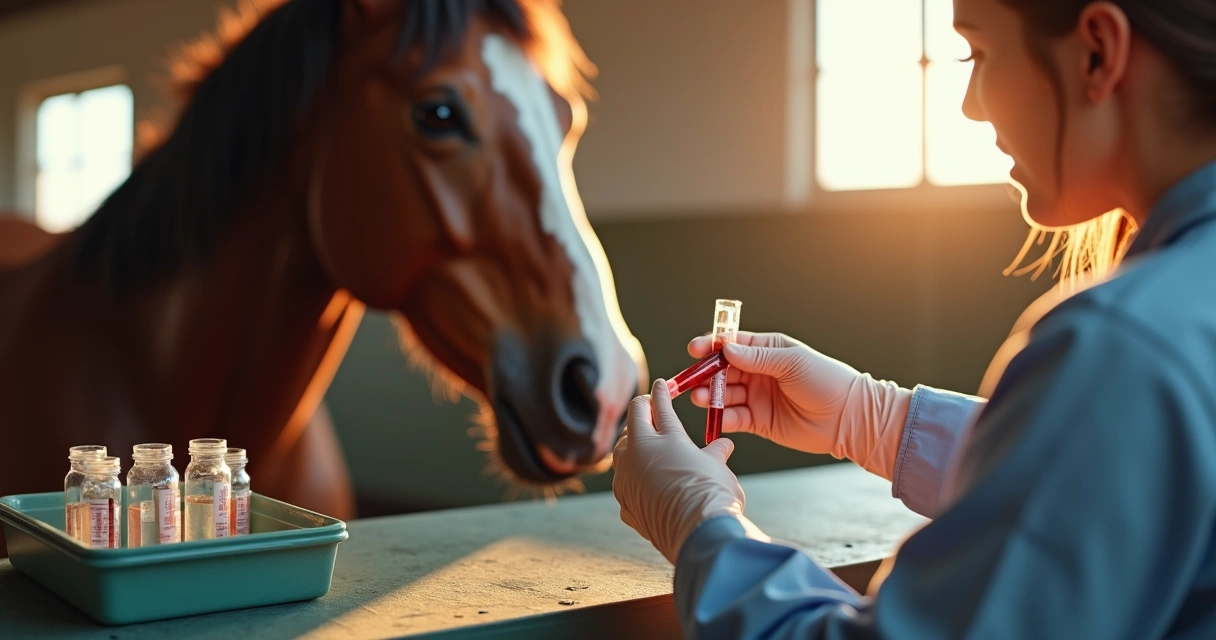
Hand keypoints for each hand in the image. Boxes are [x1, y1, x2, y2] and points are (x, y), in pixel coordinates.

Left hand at [612, 379, 758, 563]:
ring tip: (643, 444)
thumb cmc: (713, 495)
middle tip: (649, 408)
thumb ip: (716, 453)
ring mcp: (627, 479)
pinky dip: (633, 478)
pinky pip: (625, 484)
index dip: (661, 393)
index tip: (661, 384)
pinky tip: (642, 482)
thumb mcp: (719, 468)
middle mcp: (639, 454)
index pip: (659, 405)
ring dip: (631, 444)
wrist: (699, 537)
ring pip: (621, 453)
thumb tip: (724, 444)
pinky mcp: (625, 503)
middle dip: (641, 412)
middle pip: (633, 422)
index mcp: (665, 436)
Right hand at [687, 332, 911, 479]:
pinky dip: (721, 418)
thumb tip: (726, 350)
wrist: (847, 418)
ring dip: (709, 396)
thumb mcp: (792, 362)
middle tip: (690, 381)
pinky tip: (715, 417)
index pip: (732, 345)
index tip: (695, 349)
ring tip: (700, 398)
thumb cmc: (826, 382)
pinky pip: (733, 418)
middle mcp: (758, 373)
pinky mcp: (758, 421)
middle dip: (704, 374)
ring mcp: (756, 397)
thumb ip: (757, 358)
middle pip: (722, 371)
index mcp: (768, 351)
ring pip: (723, 394)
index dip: (712, 346)